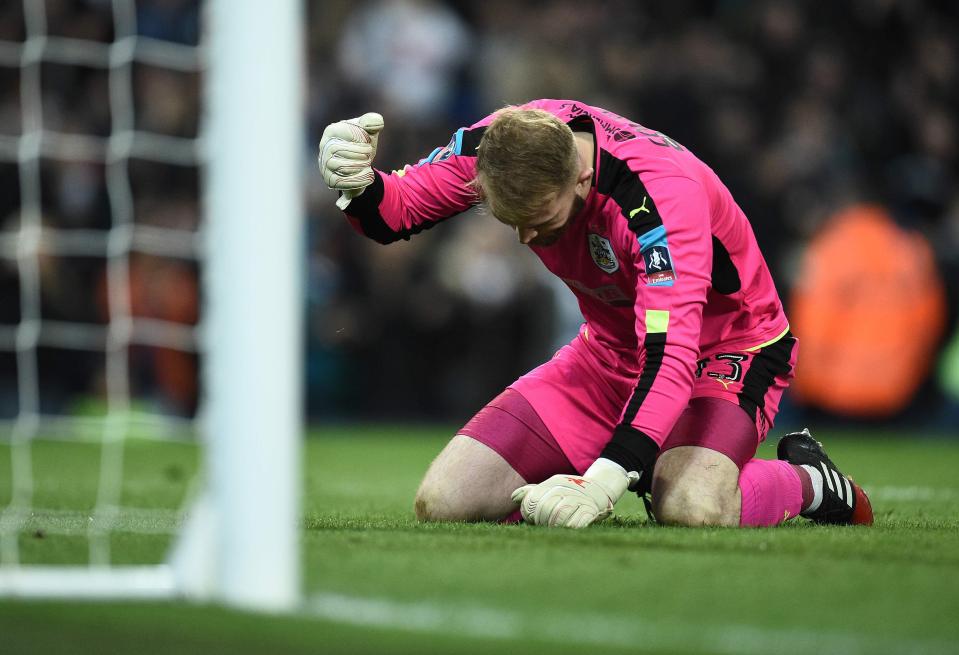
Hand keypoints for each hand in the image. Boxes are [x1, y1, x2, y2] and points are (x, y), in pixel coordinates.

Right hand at [318, 112, 383, 209]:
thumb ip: (373, 122)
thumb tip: (377, 120)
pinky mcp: (330, 180)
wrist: (361, 168)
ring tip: (368, 164)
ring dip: (359, 165)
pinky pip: (342, 181)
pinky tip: (369, 175)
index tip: (368, 142)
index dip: (358, 137)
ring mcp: (325, 165)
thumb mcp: (369, 132)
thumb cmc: (362, 145)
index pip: (342, 132)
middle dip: (358, 152)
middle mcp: (324, 148)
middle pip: (337, 149)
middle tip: (369, 154)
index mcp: (331, 132)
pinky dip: (359, 179)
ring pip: (339, 166)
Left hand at [510, 459, 638, 528]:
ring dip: (555, 525)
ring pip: (559, 515)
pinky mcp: (590, 510)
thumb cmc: (570, 493)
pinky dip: (570, 527)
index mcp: (552, 483)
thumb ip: (532, 494)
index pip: (532, 500)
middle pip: (544, 509)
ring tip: (555, 527)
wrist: (599, 489)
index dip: (528, 512)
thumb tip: (513, 497)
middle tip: (545, 525)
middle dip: (541, 520)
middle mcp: (564, 489)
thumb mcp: (550, 489)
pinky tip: (569, 528)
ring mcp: (578, 500)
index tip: (532, 519)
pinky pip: (577, 523)